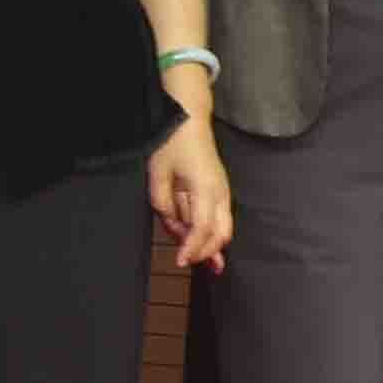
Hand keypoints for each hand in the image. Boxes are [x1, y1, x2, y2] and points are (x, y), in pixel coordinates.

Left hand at [148, 114, 235, 270]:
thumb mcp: (158, 174)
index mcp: (205, 190)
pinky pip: (221, 218)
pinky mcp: (222, 189)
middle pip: (220, 233)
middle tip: (188, 262)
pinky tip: (206, 244)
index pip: (202, 229)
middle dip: (206, 252)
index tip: (180, 261)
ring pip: (224, 227)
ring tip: (203, 262)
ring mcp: (224, 191)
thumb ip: (164, 203)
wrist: (190, 120)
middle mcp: (221, 193)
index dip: (191, 248)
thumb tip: (173, 226)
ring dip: (212, 244)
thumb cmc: (171, 143)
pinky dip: (213, 232)